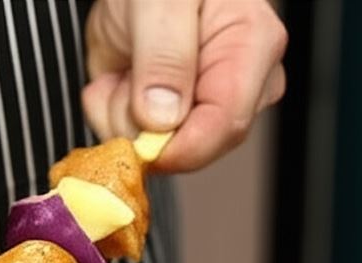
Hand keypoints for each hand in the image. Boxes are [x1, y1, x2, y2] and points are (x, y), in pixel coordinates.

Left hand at [84, 0, 287, 171]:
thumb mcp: (159, 0)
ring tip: (127, 63)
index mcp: (252, 48)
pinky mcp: (167, 118)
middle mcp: (236, 85)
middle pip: (193, 146)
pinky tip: (119, 75)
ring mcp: (201, 105)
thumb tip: (163, 118)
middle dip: (144, 120)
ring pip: (156, 148)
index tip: (140, 140)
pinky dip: (110, 110)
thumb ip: (164, 56)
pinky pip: (131, 140)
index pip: (227, 123)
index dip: (180, 145)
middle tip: (130, 72)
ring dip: (121, 110)